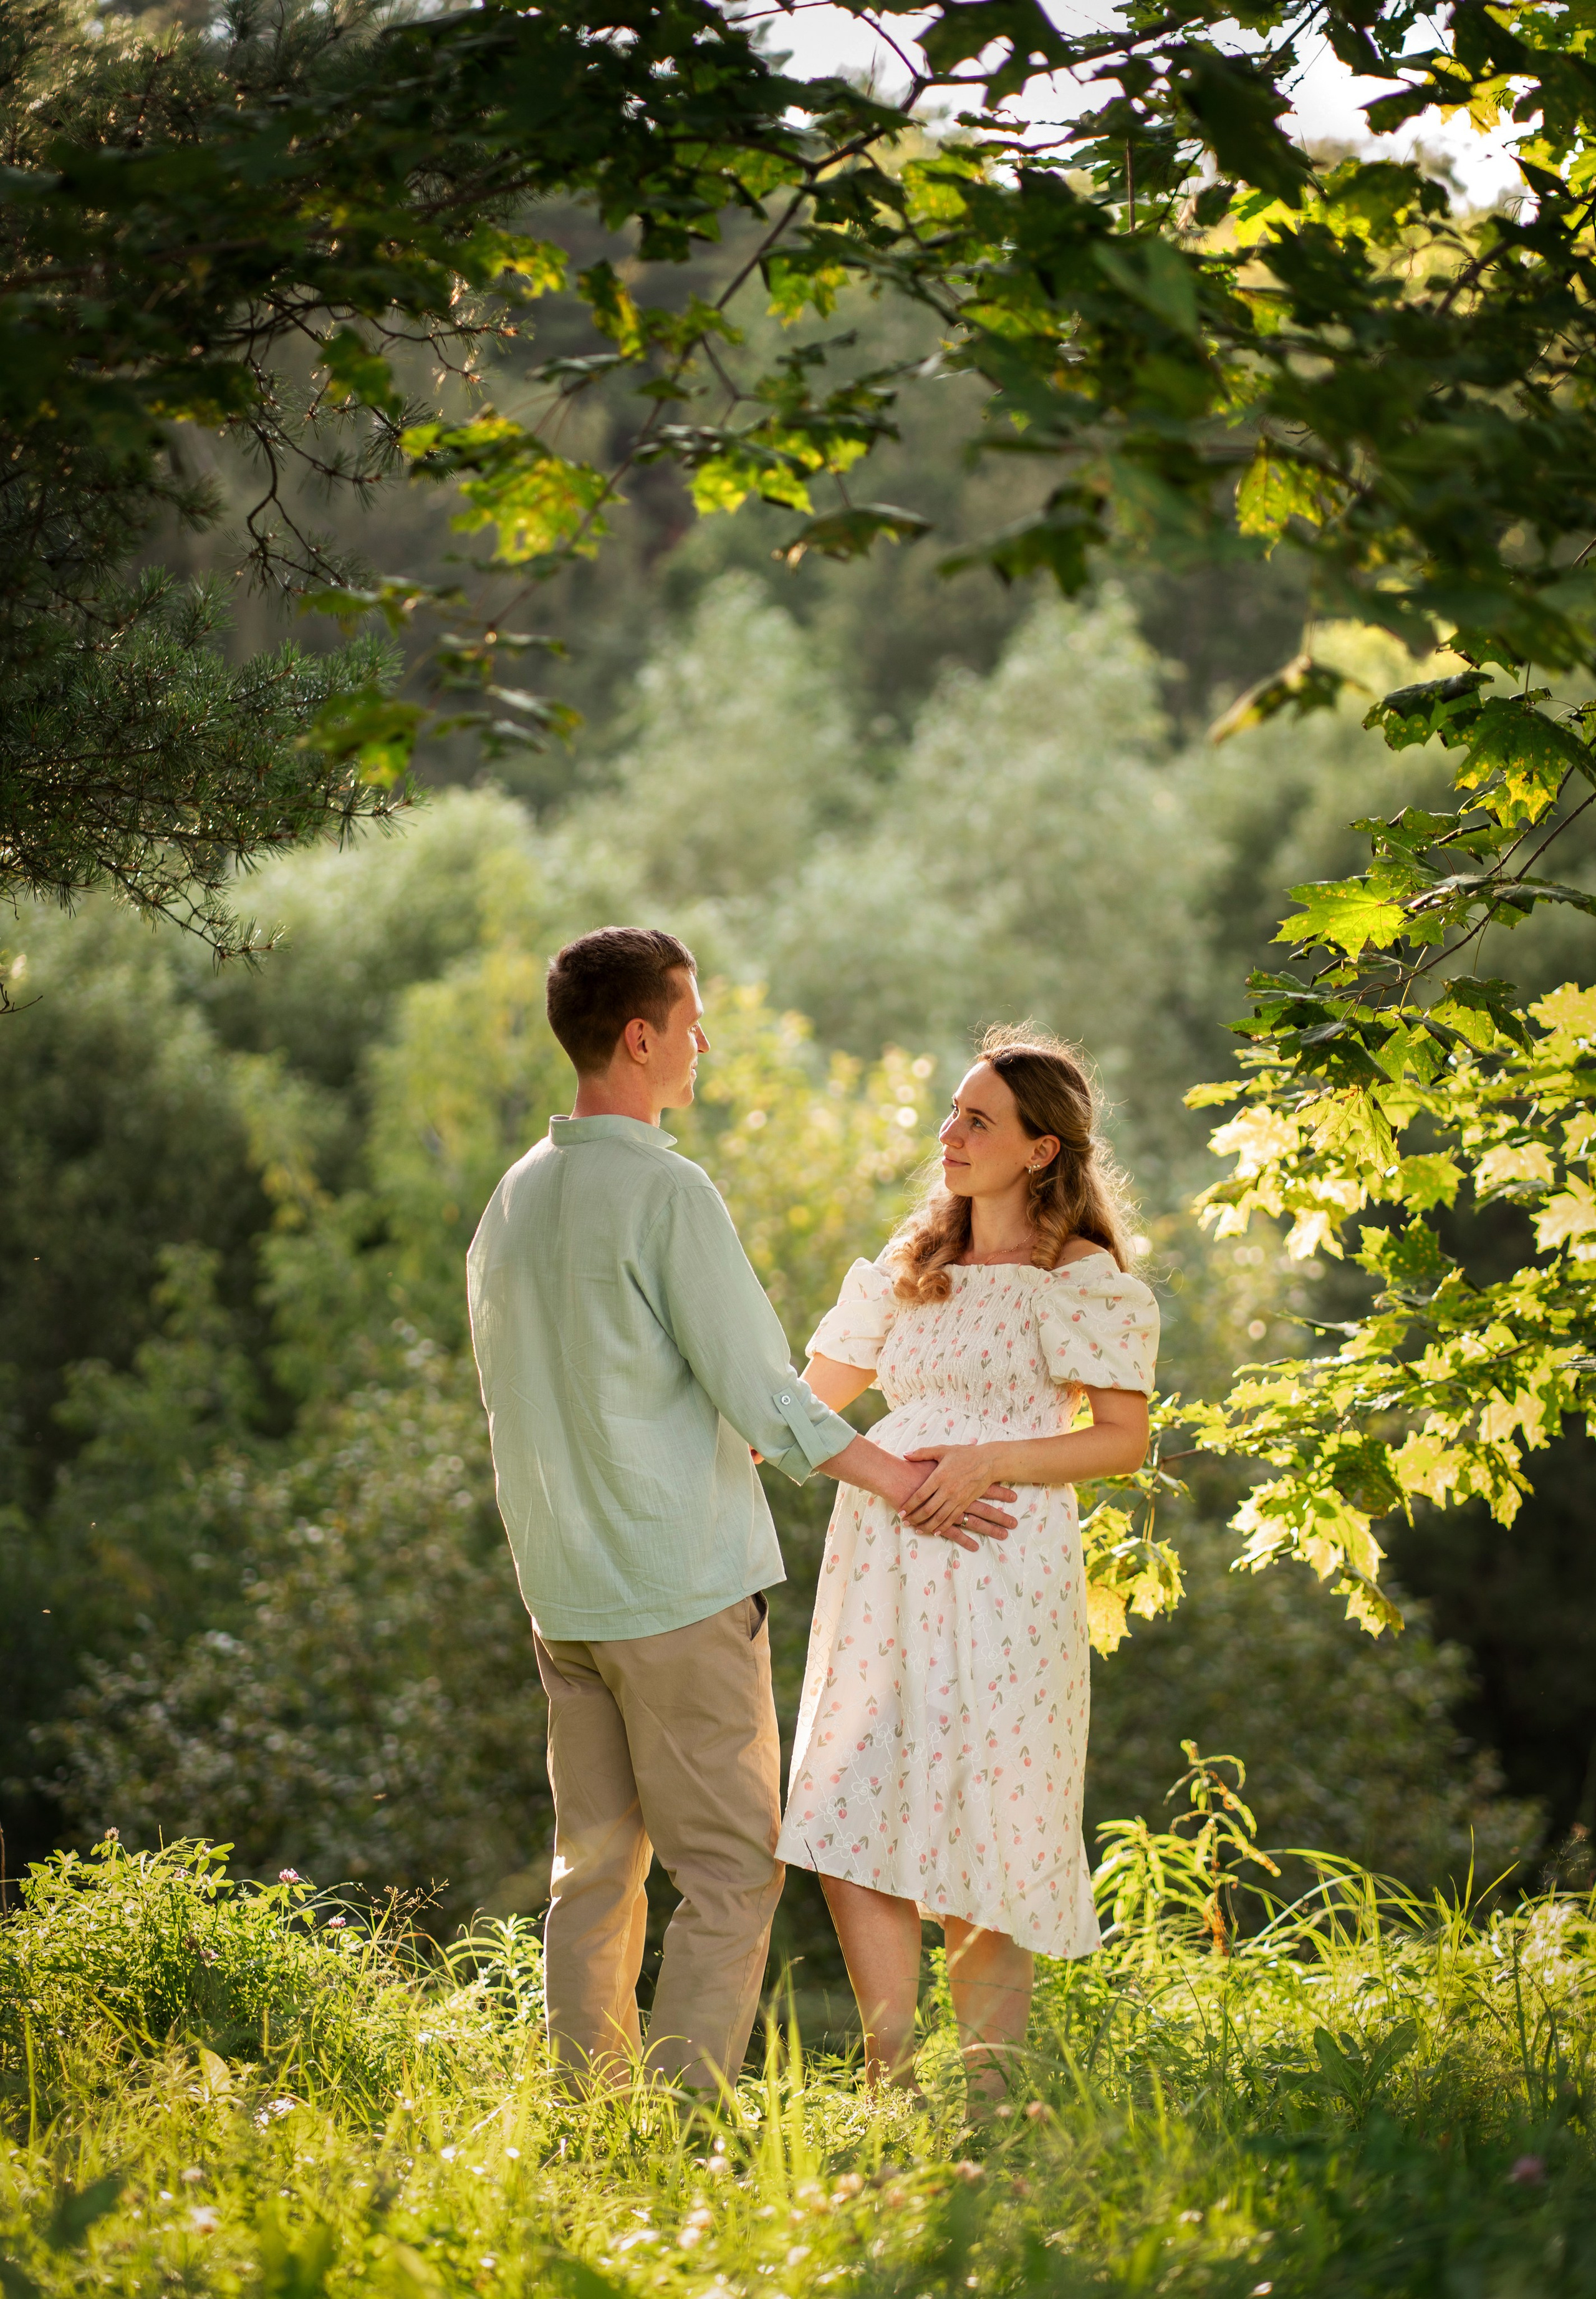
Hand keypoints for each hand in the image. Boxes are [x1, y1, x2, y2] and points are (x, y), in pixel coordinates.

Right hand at [816, 1434, 1014, 1550]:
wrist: (896, 1477)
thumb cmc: (914, 1467)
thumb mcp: (934, 1454)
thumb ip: (952, 1455)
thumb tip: (958, 1452)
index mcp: (958, 1481)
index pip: (983, 1488)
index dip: (998, 1493)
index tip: (1013, 1497)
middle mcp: (957, 1496)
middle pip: (983, 1508)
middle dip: (1000, 1516)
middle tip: (1014, 1523)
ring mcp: (947, 1509)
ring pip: (973, 1522)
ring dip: (989, 1529)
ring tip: (1004, 1536)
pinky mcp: (936, 1520)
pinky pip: (953, 1532)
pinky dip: (965, 1540)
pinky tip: (975, 1547)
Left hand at [901, 1445, 1018, 1541]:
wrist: (988, 1462)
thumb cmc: (964, 1454)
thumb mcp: (942, 1450)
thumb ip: (922, 1453)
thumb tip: (905, 1455)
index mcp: (939, 1476)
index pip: (920, 1495)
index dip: (909, 1506)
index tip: (901, 1512)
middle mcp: (947, 1490)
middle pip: (928, 1510)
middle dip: (915, 1518)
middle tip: (905, 1522)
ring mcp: (957, 1498)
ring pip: (939, 1518)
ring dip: (927, 1526)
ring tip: (917, 1529)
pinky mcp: (965, 1503)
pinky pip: (952, 1519)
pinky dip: (943, 1527)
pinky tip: (935, 1531)